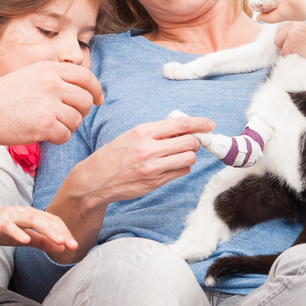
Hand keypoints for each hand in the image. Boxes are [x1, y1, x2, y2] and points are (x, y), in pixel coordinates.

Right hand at [0, 61, 103, 146]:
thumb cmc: (3, 97)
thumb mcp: (30, 75)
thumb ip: (53, 78)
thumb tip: (79, 88)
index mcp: (49, 69)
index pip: (86, 77)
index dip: (96, 90)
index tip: (98, 100)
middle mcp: (52, 83)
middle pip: (85, 101)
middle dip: (80, 113)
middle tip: (67, 118)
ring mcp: (49, 103)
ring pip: (76, 120)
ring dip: (67, 127)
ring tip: (50, 126)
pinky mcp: (45, 124)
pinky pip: (65, 135)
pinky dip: (58, 139)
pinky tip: (45, 135)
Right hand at [0, 205, 78, 253]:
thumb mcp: (21, 238)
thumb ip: (40, 241)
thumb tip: (61, 248)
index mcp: (29, 215)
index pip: (52, 220)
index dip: (65, 232)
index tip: (75, 245)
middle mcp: (21, 212)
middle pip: (46, 219)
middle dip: (61, 232)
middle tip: (73, 245)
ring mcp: (9, 216)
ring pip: (31, 219)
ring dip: (47, 230)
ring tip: (59, 241)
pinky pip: (8, 226)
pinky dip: (18, 232)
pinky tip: (26, 241)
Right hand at [79, 114, 213, 206]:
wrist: (96, 179)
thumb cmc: (115, 154)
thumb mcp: (132, 135)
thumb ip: (156, 131)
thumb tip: (183, 128)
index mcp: (143, 132)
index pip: (180, 124)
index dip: (199, 123)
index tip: (209, 124)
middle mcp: (149, 149)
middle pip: (189, 142)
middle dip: (195, 141)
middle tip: (192, 142)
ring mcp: (153, 167)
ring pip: (188, 158)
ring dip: (189, 155)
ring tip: (179, 154)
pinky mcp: (155, 182)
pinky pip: (181, 172)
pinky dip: (181, 167)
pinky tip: (171, 165)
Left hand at [275, 22, 305, 68]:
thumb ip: (299, 33)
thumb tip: (288, 38)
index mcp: (298, 22)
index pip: (281, 28)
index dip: (285, 38)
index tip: (292, 43)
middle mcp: (294, 24)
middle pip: (277, 35)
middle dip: (282, 44)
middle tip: (294, 49)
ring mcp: (292, 32)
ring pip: (277, 43)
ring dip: (285, 50)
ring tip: (297, 52)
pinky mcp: (292, 41)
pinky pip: (284, 52)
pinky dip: (290, 56)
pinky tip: (301, 55)